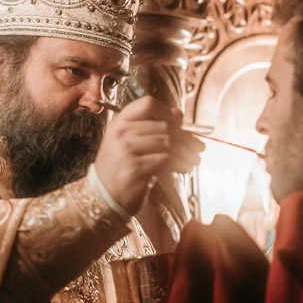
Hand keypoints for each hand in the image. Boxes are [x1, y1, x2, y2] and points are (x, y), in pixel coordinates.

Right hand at [93, 97, 203, 216]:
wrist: (103, 198)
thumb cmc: (120, 170)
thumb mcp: (129, 144)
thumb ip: (151, 128)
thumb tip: (178, 113)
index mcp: (119, 123)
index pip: (147, 104)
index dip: (168, 112)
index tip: (180, 124)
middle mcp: (120, 134)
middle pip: (164, 126)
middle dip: (186, 138)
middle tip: (198, 147)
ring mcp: (125, 151)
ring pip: (168, 143)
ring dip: (186, 152)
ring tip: (194, 160)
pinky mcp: (133, 169)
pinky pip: (165, 161)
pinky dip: (179, 164)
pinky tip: (184, 168)